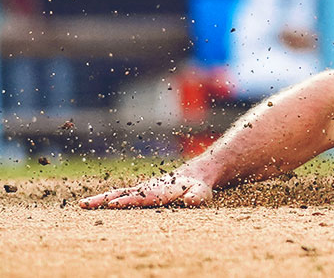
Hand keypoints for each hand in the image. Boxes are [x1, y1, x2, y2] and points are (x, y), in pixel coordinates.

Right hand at [79, 172, 212, 208]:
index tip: (113, 204)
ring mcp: (141, 190)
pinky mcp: (138, 193)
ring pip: (118, 194)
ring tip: (82, 205)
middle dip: (104, 199)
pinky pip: (120, 196)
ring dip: (100, 200)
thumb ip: (197, 196)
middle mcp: (147, 189)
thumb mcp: (202, 193)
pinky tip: (91, 205)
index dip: (128, 201)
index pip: (141, 198)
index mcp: (160, 191)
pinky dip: (105, 200)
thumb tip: (191, 200)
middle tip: (85, 204)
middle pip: (123, 194)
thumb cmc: (198, 188)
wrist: (193, 176)